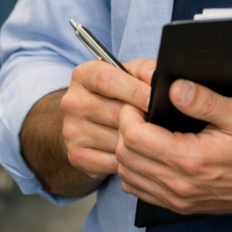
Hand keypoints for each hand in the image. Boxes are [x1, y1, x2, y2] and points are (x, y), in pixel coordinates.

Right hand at [59, 58, 155, 183]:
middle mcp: (73, 102)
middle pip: (114, 113)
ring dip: (138, 141)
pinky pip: (113, 161)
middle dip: (140, 118)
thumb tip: (156, 79)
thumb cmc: (115, 94)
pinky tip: (137, 152)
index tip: (154, 100)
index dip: (134, 90)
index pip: (107, 80)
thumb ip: (143, 70)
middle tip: (160, 122)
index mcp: (84, 75)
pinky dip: (130, 159)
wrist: (86, 123)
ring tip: (152, 137)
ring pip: (116, 140)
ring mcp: (72, 131)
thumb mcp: (128, 74)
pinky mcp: (77, 156)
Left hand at [115, 79, 231, 213]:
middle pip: (125, 157)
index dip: (128, 114)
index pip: (134, 138)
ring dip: (126, 152)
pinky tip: (148, 153)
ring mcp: (179, 200)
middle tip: (136, 110)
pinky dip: (135, 171)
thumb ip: (205, 100)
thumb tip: (175, 87)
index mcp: (191, 160)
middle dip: (123, 129)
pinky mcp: (181, 206)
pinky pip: (141, 191)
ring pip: (128, 177)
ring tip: (141, 129)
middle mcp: (180, 186)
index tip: (136, 100)